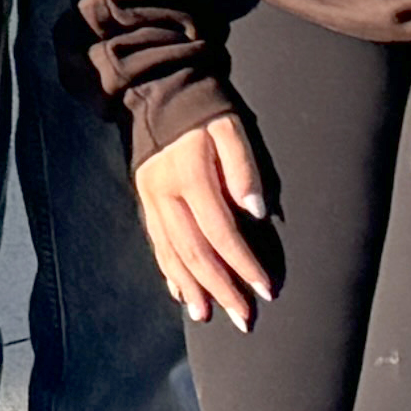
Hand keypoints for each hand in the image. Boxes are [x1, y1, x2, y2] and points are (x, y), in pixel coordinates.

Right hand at [135, 114, 275, 324]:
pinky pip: (156, 243)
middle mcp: (164, 193)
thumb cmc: (204, 111)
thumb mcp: (230, 127)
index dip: (244, 264)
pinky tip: (180, 292)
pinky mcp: (144, 201)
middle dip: (221, 289)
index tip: (266, 290)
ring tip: (207, 317)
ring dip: (191, 289)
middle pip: (194, 252)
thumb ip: (243, 167)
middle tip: (244, 319)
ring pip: (171, 253)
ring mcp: (150, 199)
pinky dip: (169, 271)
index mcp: (190, 175)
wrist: (159, 91)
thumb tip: (256, 211)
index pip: (221, 232)